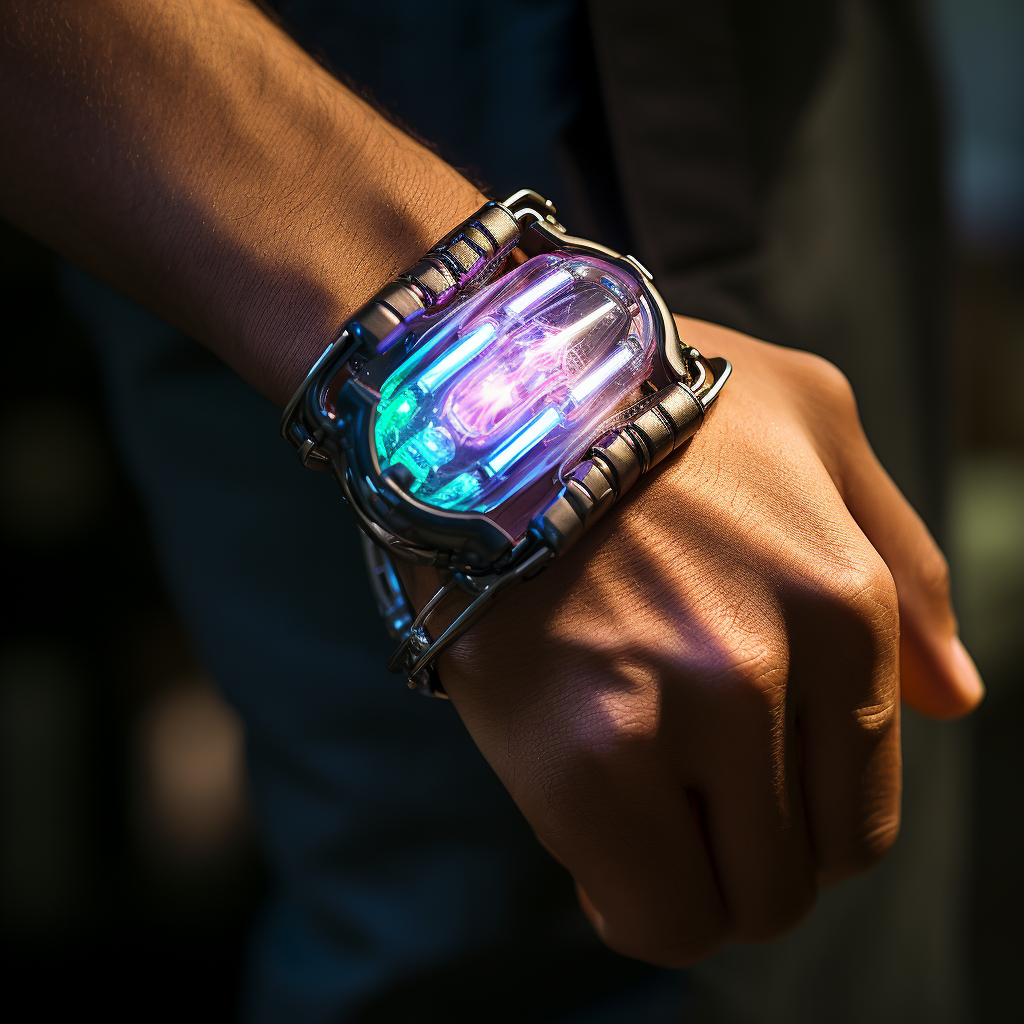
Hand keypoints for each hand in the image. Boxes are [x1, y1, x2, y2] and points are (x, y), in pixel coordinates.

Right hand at [412, 317, 983, 965]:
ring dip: (685, 876)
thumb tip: (955, 700)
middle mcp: (773, 667)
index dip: (803, 819)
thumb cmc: (642, 398)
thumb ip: (906, 561)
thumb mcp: (813, 422)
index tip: (737, 791)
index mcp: (844, 599)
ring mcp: (676, 716)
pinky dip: (624, 899)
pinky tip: (589, 833)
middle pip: (799, 869)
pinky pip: (642, 909)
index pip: (864, 804)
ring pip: (725, 905)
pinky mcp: (576, 757)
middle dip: (746, 852)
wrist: (477, 392)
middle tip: (678, 794)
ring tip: (630, 804)